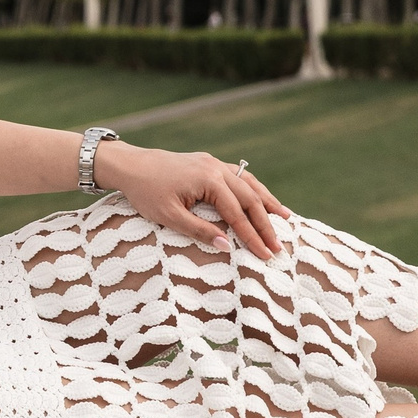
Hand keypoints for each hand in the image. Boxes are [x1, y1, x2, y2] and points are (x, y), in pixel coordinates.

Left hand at [94, 143, 290, 259]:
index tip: (265, 255)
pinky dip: (253, 189)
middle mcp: (216, 168)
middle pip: (250, 198)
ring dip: (267, 202)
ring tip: (286, 218)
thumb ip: (199, 231)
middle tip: (279, 246)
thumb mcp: (169, 217)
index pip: (237, 214)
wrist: (131, 164)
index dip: (252, 236)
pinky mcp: (209, 162)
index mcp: (208, 180)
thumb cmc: (146, 192)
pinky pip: (239, 177)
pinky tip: (263, 199)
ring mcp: (214, 163)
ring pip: (249, 184)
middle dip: (266, 224)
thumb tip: (227, 247)